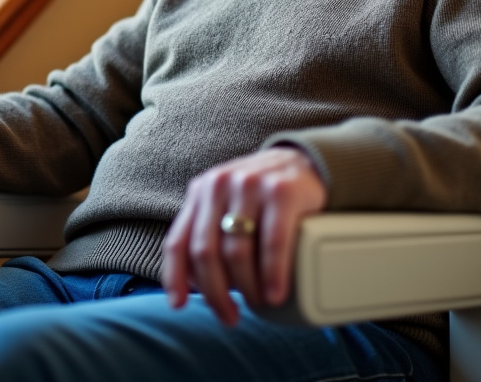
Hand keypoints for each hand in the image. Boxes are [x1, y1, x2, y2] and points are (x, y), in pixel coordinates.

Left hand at [161, 147, 326, 325]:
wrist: (306, 163)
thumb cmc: (262, 196)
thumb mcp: (227, 204)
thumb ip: (208, 232)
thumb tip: (195, 284)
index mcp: (201, 192)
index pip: (178, 241)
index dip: (174, 278)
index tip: (179, 306)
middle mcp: (220, 184)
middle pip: (206, 252)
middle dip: (215, 293)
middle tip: (230, 317)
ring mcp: (250, 185)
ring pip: (237, 252)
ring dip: (247, 288)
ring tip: (258, 303)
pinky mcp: (282, 191)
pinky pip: (272, 243)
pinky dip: (273, 274)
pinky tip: (275, 293)